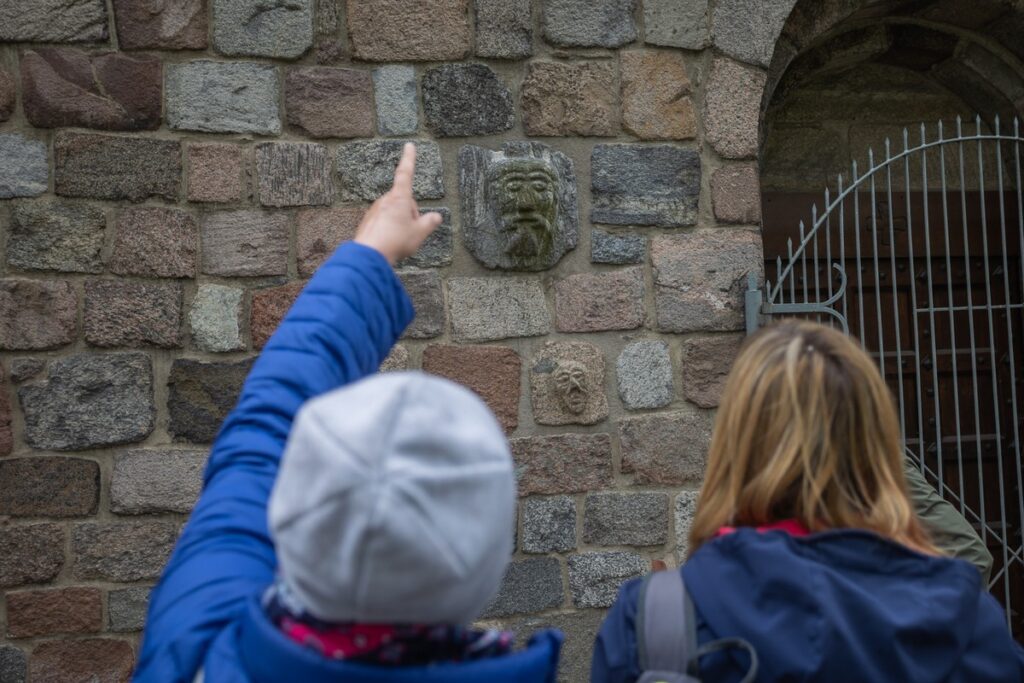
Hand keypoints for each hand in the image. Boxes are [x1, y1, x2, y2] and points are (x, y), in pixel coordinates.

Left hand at [354, 143, 442, 265]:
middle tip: (411, 232)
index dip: (409, 159)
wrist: (370, 255)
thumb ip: (430, 222)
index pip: (406, 173)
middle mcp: (385, 200)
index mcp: (400, 198)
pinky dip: (389, 230)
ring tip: (399, 240)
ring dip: (400, 223)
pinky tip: (389, 243)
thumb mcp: (420, 232)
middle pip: (404, 202)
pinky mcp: (368, 221)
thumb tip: (436, 216)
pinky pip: (383, 222)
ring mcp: (375, 210)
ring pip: (394, 213)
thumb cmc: (396, 241)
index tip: (409, 146)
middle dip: (410, 214)